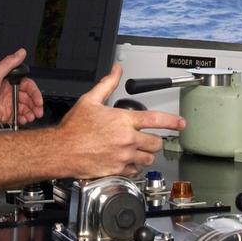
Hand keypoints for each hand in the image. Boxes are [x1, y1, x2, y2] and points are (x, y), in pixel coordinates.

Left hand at [0, 48, 43, 128]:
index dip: (35, 94)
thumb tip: (21, 52)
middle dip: (35, 105)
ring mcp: (7, 104)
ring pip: (24, 108)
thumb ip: (8, 63)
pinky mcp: (4, 115)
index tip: (39, 101)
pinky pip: (17, 118)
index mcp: (8, 82)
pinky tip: (24, 121)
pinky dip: (23, 119)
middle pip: (28, 98)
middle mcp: (9, 92)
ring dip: (30, 113)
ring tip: (31, 117)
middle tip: (38, 112)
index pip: (28, 86)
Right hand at [55, 64, 184, 177]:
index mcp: (123, 121)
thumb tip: (116, 70)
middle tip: (148, 138)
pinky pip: (136, 170)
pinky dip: (135, 166)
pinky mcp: (118, 170)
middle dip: (155, 140)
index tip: (181, 123)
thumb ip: (107, 84)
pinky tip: (127, 160)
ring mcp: (123, 156)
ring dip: (146, 154)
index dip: (173, 121)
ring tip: (137, 149)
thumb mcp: (90, 100)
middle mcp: (126, 139)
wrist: (60, 151)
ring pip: (148, 158)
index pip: (156, 119)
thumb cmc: (73, 129)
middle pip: (156, 142)